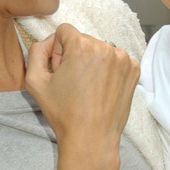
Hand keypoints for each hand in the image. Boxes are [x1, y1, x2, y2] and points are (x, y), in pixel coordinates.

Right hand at [25, 23, 139, 168]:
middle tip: (74, 82)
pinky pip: (116, 60)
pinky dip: (109, 70)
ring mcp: (123, 58)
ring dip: (93, 62)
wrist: (91, 138)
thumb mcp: (35, 81)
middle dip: (76, 55)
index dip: (58, 50)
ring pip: (100, 49)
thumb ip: (37, 51)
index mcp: (81, 45)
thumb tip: (49, 41)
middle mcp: (105, 47)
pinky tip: (102, 88)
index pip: (65, 31)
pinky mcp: (133, 69)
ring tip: (88, 87)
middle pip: (83, 40)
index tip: (61, 68)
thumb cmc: (64, 112)